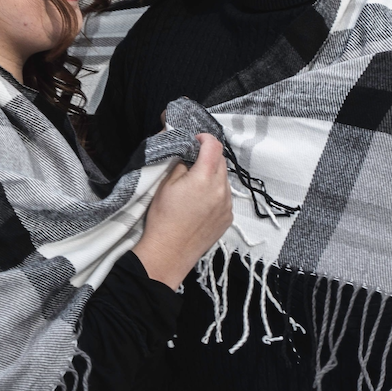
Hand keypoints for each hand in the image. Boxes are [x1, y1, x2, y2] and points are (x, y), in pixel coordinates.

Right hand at [132, 134, 232, 290]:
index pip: (214, 146)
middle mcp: (221, 189)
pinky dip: (216, 193)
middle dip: (209, 157)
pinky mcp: (228, 218)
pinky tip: (201, 203)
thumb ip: (182, 165)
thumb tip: (190, 157)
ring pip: (225, 180)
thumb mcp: (166, 184)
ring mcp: (227, 205)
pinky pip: (225, 197)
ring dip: (213, 176)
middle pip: (221, 161)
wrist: (170, 252)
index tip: (196, 140)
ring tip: (196, 186)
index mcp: (204, 177)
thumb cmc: (163, 218)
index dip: (205, 138)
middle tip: (193, 162)